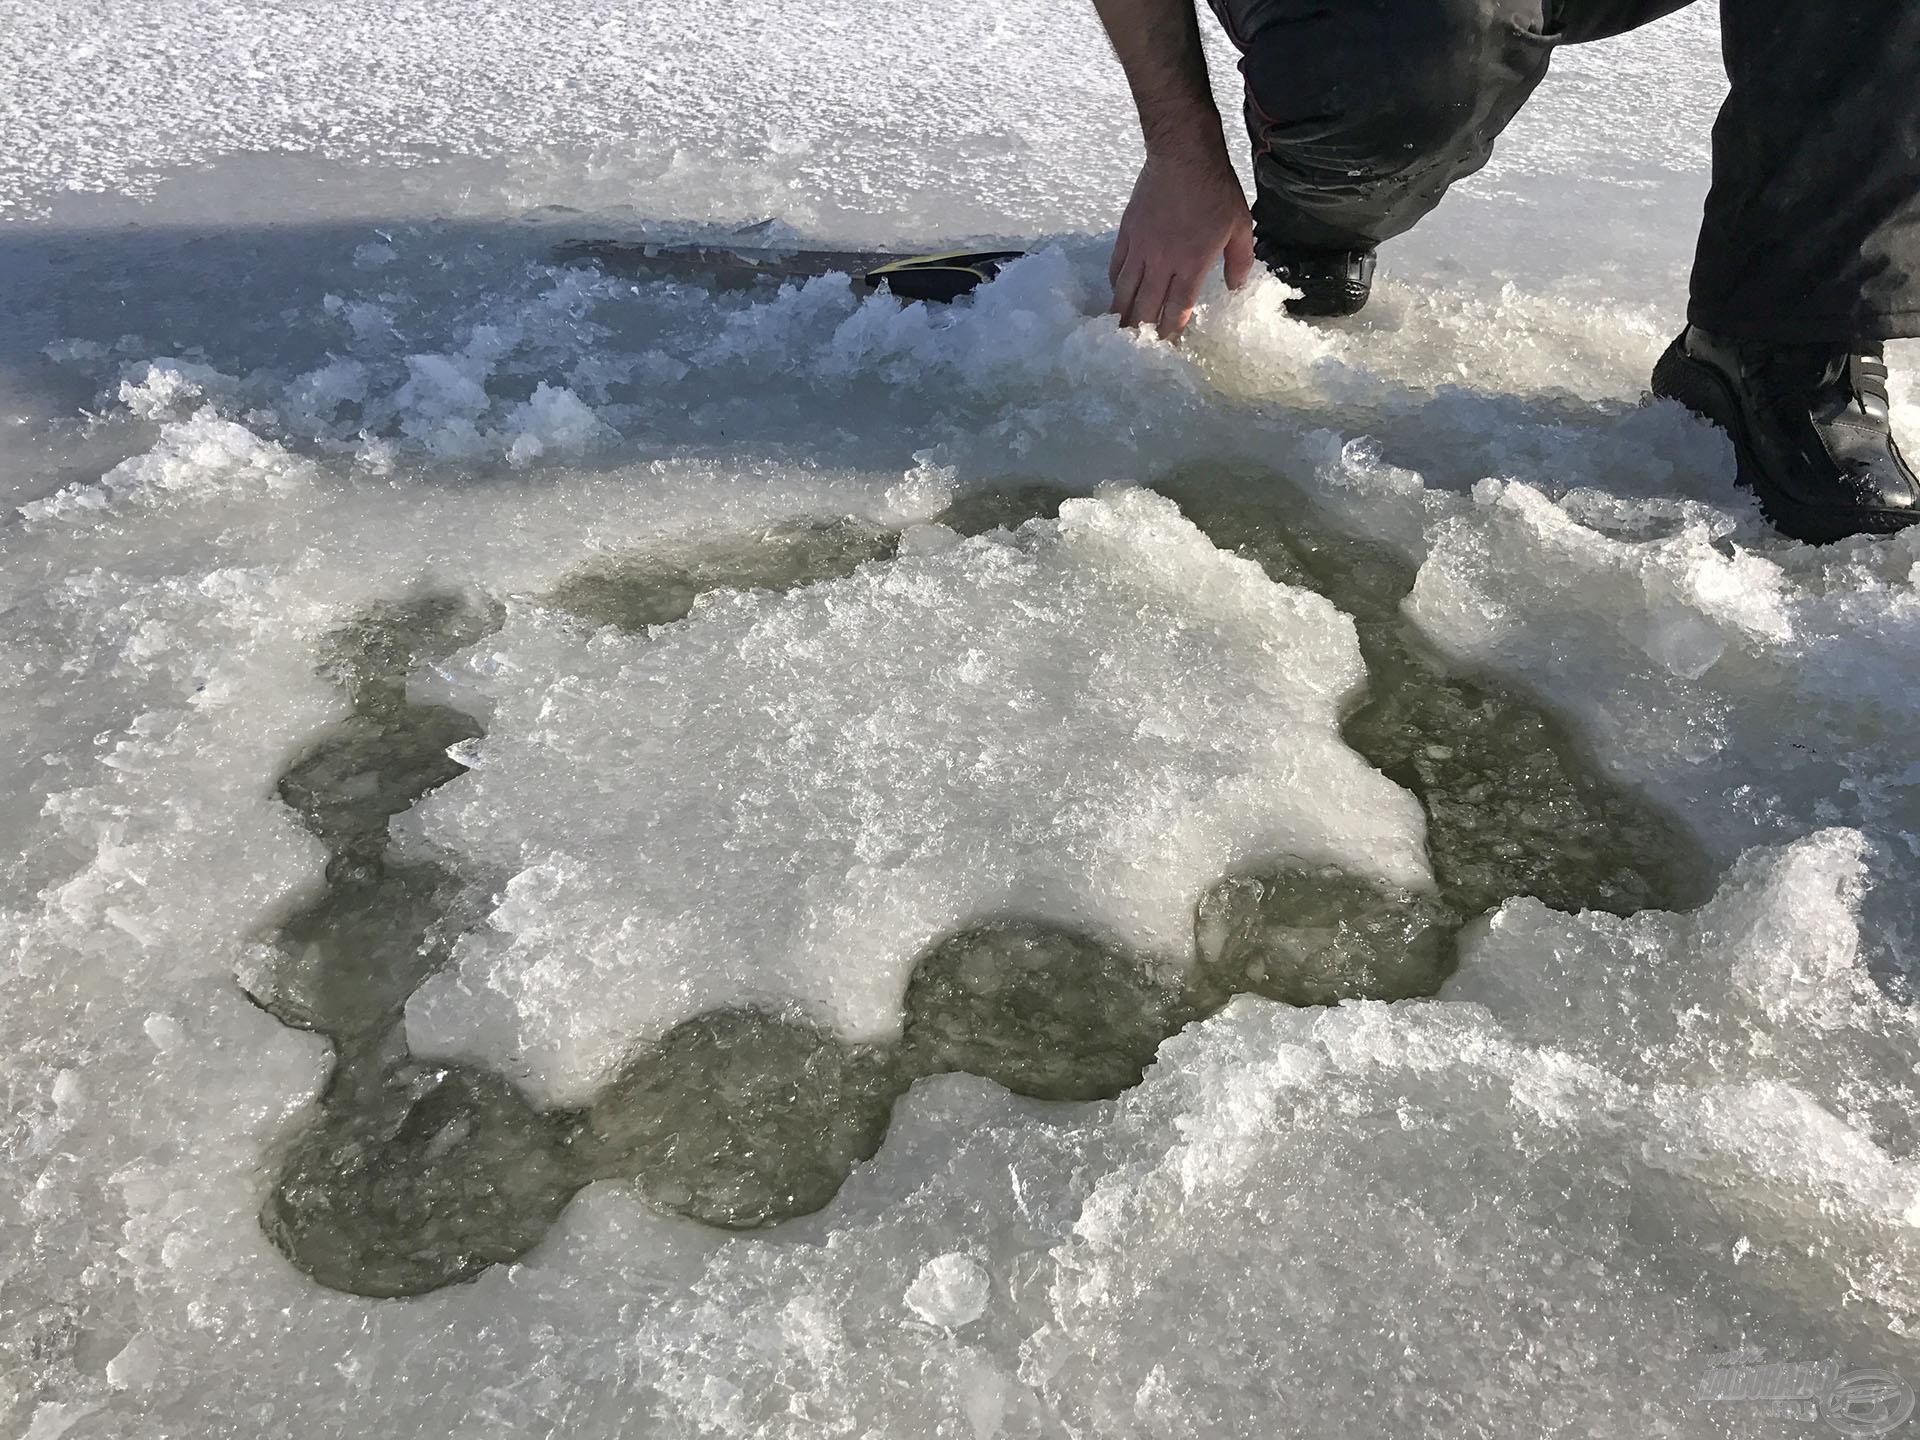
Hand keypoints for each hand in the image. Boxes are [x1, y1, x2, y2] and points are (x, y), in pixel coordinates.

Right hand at [1109, 150, 1255, 340]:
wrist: (1183, 155)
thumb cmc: (1216, 190)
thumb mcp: (1241, 225)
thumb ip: (1240, 261)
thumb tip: (1235, 287)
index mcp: (1192, 264)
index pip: (1177, 309)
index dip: (1172, 331)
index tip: (1168, 346)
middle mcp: (1162, 262)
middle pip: (1146, 307)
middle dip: (1142, 332)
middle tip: (1138, 349)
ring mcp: (1140, 249)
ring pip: (1125, 292)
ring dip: (1122, 315)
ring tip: (1119, 332)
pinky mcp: (1126, 234)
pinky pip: (1116, 267)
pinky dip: (1116, 285)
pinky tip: (1118, 294)